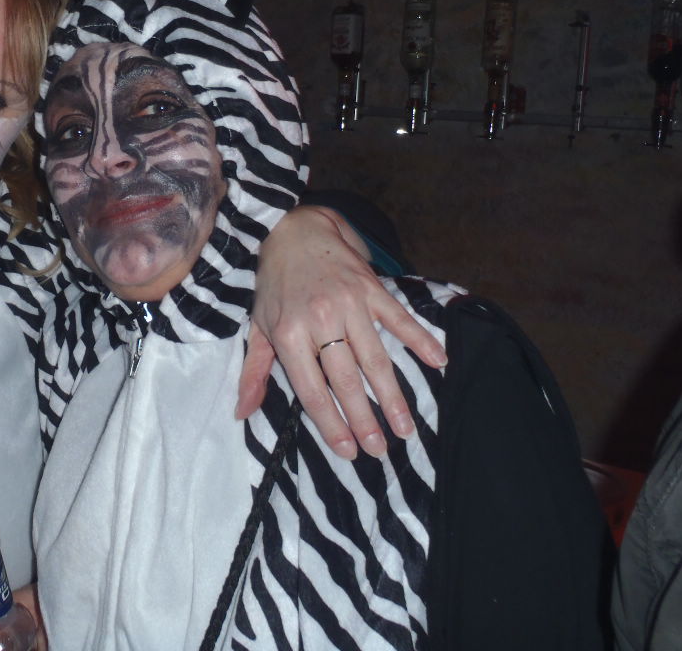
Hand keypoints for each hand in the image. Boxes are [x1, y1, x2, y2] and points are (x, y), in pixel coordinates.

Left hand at [239, 205, 447, 458]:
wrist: (292, 231)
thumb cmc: (274, 285)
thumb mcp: (258, 327)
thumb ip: (255, 371)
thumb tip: (242, 412)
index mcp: (289, 334)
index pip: (312, 390)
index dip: (331, 423)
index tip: (348, 450)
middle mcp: (320, 320)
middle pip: (347, 380)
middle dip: (365, 419)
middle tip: (379, 449)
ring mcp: (349, 303)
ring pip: (375, 359)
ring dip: (393, 396)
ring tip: (405, 427)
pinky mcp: (371, 288)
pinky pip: (399, 318)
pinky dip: (421, 340)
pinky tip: (439, 362)